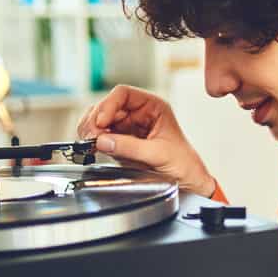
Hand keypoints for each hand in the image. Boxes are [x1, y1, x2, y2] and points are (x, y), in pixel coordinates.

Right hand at [77, 85, 215, 195]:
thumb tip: (103, 141)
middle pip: (107, 106)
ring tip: (90, 142)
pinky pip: (101, 135)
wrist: (187, 182)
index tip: (101, 122)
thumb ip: (131, 147)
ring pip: (100, 120)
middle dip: (96, 119)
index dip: (108, 105)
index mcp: (153, 107)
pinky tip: (93, 147)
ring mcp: (128, 127)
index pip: (123, 94)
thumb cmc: (183, 164)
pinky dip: (93, 140)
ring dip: (91, 129)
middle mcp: (138, 114)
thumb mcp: (159, 154)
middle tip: (91, 136)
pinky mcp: (121, 142)